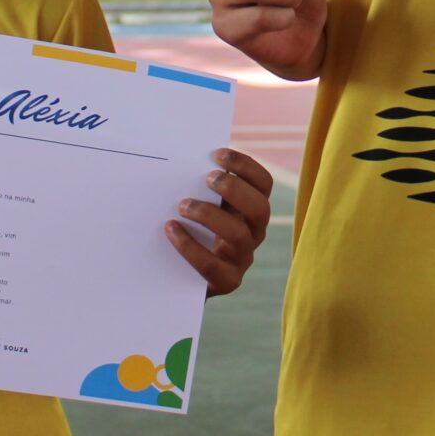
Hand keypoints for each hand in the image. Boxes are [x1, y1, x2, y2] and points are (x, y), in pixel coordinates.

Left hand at [165, 149, 275, 297]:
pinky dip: (190, 246)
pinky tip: (171, 229)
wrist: (179, 275)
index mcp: (251, 209)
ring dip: (210, 215)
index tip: (218, 154)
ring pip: (238, 235)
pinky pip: (212, 265)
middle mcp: (254, 233)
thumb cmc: (190, 229)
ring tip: (183, 205)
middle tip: (208, 178)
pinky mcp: (227, 281)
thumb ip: (199, 186)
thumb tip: (182, 158)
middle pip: (260, 208)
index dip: (246, 166)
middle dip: (235, 189)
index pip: (263, 184)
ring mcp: (243, 258)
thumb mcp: (201, 206)